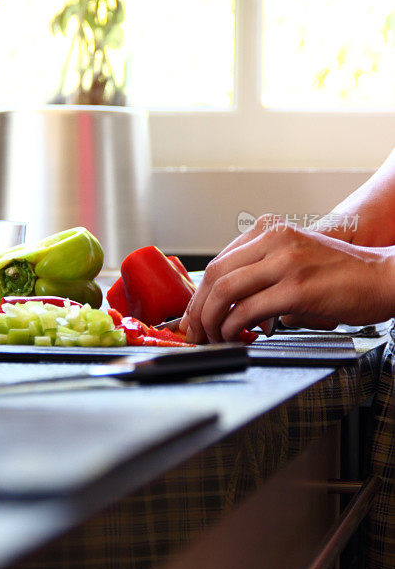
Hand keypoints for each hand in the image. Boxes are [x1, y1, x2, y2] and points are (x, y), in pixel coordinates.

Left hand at [179, 220, 394, 343]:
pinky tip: (235, 336)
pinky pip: (248, 310)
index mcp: (270, 230)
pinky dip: (233, 327)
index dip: (199, 294)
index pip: (219, 261)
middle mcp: (274, 240)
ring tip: (213, 338)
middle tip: (194, 332)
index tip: (192, 315)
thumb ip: (263, 270)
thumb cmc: (344, 274)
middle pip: (215, 275)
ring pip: (225, 291)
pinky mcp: (296, 288)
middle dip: (197, 309)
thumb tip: (229, 303)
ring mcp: (285, 262)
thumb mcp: (295, 258)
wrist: (385, 276)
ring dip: (211, 321)